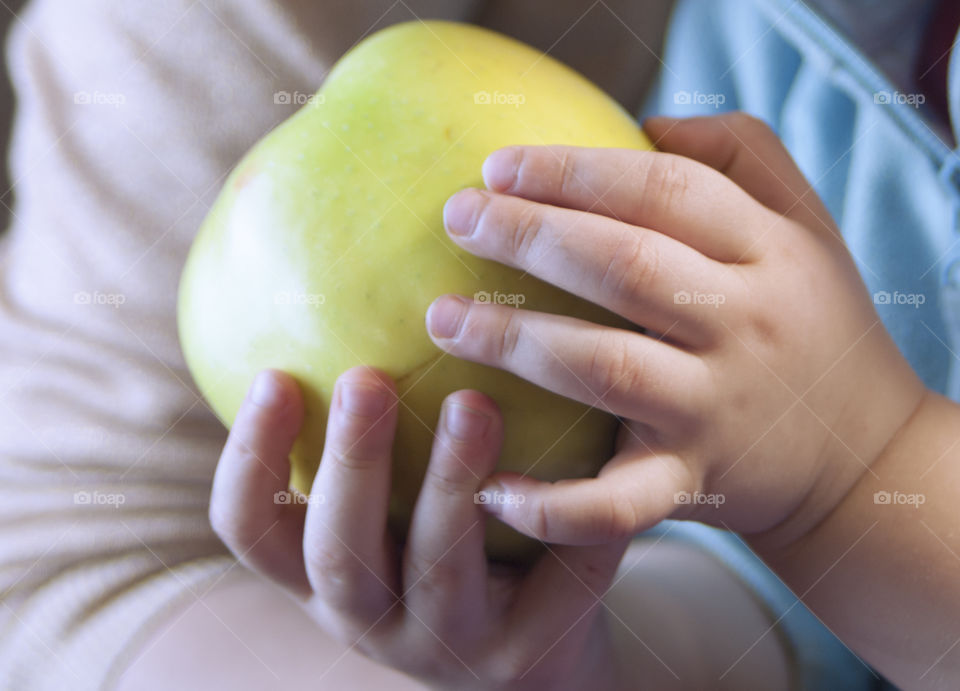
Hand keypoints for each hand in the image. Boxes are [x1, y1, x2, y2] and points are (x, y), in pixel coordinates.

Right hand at [209, 367, 629, 689]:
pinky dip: (567, 518)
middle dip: (351, 462)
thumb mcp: (388, 505)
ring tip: (473, 403)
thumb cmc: (445, 544)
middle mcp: (370, 619)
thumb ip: (368, 430)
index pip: (253, 530)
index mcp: (321, 578)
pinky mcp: (523, 655)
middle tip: (364, 378)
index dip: (251, 459)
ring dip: (451, 481)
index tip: (274, 375)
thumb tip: (346, 292)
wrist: (525, 646)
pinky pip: (549, 582)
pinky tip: (588, 453)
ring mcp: (447, 646)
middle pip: (339, 553)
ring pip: (440, 571)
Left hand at [426, 113, 926, 545]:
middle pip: (624, 267)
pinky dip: (552, 505)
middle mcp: (744, 326)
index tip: (497, 165)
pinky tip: (488, 491)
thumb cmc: (811, 323)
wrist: (859, 457)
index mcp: (768, 253)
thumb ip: (742, 156)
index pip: (663, 191)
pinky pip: (616, 505)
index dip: (574, 171)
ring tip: (440, 317)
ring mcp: (715, 410)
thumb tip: (648, 123)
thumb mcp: (806, 225)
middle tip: (456, 217)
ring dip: (514, 341)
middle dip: (530, 237)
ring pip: (606, 368)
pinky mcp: (691, 484)